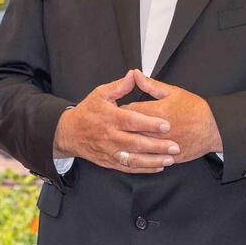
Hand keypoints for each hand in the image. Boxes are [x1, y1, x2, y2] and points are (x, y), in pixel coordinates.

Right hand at [53, 71, 178, 173]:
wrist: (70, 133)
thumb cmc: (87, 112)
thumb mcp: (100, 94)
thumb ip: (119, 86)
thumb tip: (134, 75)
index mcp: (109, 117)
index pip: (132, 121)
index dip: (149, 124)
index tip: (166, 125)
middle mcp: (109, 136)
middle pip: (135, 143)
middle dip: (157, 146)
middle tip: (175, 146)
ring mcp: (109, 150)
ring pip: (133, 159)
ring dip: (153, 161)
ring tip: (170, 159)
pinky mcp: (109, 161)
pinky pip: (128, 168)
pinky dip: (144, 169)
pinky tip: (158, 167)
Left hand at [123, 70, 222, 161]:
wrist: (216, 129)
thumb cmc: (195, 109)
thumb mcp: (173, 92)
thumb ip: (151, 84)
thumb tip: (134, 73)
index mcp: (156, 112)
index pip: (127, 111)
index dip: (121, 110)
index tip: (118, 110)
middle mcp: (157, 130)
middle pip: (129, 129)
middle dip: (122, 126)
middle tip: (118, 124)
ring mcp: (162, 146)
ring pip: (137, 146)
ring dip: (129, 141)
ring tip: (125, 137)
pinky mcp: (167, 157)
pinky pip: (149, 159)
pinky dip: (142, 155)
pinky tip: (137, 151)